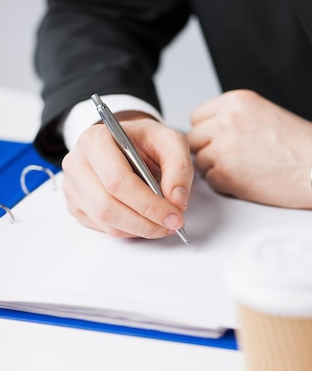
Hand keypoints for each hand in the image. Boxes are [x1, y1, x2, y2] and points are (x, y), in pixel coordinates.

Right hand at [61, 111, 193, 238]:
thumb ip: (179, 167)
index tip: (175, 215)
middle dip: (146, 222)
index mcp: (96, 140)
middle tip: (173, 225)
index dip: (148, 204)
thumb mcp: (169, 141)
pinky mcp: (75, 205)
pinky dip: (129, 230)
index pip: (118, 181)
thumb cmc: (144, 140)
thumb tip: (177, 200)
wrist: (126, 142)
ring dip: (140, 229)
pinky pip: (103, 227)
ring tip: (163, 224)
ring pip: (105, 221)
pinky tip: (146, 221)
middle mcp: (77, 163)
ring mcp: (73, 186)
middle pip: (108, 206)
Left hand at [187, 90, 311, 208]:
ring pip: (199, 162)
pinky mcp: (226, 175)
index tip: (217, 141)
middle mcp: (225, 121)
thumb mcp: (265, 113)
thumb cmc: (302, 145)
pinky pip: (210, 181)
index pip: (197, 117)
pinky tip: (248, 181)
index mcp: (235, 102)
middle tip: (230, 159)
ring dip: (215, 169)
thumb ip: (235, 118)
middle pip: (194, 139)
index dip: (207, 132)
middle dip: (207, 151)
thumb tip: (211, 131)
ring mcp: (223, 148)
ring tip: (244, 170)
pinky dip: (224, 185)